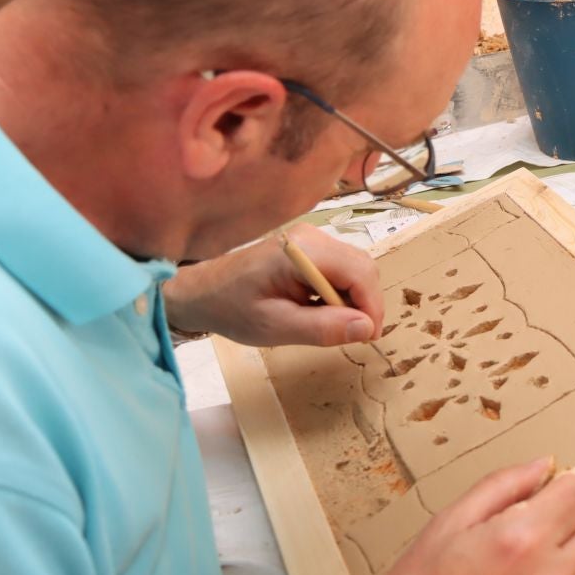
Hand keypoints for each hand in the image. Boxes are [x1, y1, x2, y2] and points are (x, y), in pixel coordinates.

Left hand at [162, 225, 384, 347]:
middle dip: (364, 303)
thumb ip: (323, 328)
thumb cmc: (232, 309)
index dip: (371, 306)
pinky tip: (321, 310)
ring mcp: (311, 239)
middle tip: (352, 335)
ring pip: (355, 268)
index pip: (359, 272)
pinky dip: (340, 292)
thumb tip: (366, 328)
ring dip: (353, 299)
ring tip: (333, 325)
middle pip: (362, 267)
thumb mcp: (276, 327)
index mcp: (303, 251)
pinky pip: (341, 268)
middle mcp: (312, 236)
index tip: (368, 338)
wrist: (202, 292)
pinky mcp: (309, 247)